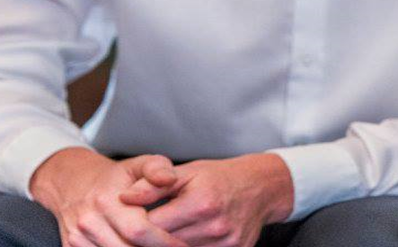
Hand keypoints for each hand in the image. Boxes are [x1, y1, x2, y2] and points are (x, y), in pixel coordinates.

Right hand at [30, 147, 186, 246]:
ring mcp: (77, 238)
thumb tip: (169, 178)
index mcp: (107, 201)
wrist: (73, 183)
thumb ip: (158, 169)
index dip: (164, 241)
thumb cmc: (115, 176)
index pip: (139, 231)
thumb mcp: (140, 164)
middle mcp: (89, 223)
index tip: (183, 245)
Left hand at [119, 153, 292, 246]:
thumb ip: (153, 185)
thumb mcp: (187, 172)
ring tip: (166, 232)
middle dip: (149, 240)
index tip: (128, 223)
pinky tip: (184, 238)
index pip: (152, 227)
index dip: (136, 227)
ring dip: (166, 245)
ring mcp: (226, 243)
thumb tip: (123, 198)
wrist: (261, 187)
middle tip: (143, 231)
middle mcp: (215, 226)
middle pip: (164, 245)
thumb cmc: (220, 177)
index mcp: (201, 202)